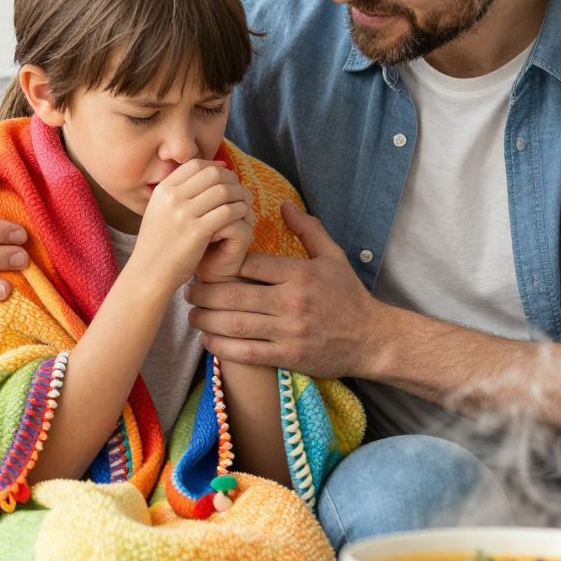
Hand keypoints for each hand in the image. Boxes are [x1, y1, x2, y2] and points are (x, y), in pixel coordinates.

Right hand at [133, 159, 254, 292]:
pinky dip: (240, 212)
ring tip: (245, 205)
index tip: (227, 179)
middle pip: (212, 174)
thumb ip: (180, 193)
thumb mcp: (161, 211)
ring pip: (223, 191)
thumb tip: (214, 170)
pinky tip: (243, 219)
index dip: (216, 168)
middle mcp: (172, 198)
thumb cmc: (160, 245)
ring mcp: (183, 214)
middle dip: (232, 180)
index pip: (195, 164)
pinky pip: (227, 213)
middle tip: (240, 192)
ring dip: (240, 196)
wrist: (149, 274)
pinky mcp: (196, 232)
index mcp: (163, 190)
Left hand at [186, 201, 389, 379]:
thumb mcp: (333, 256)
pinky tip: (207, 340)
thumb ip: (307, 229)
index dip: (222, 263)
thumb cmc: (350, 296)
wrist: (372, 339)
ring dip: (206, 320)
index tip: (204, 262)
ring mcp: (289, 331)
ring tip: (192, 314)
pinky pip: (246, 353)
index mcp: (299, 274)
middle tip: (189, 290)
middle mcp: (292, 302)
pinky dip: (221, 347)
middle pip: (234, 294)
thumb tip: (283, 203)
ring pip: (235, 324)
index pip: (250, 264)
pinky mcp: (288, 356)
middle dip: (204, 292)